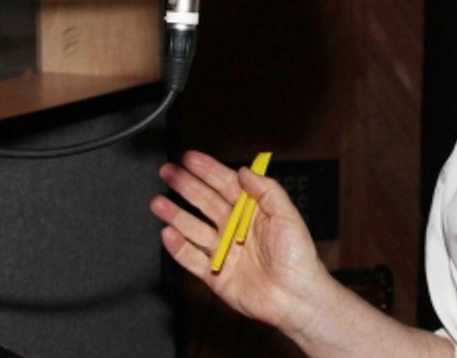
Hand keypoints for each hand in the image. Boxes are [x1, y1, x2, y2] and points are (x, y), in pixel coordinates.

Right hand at [150, 150, 334, 335]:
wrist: (296, 297)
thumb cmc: (298, 257)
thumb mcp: (287, 215)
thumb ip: (266, 190)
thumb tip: (244, 170)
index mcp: (251, 211)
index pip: (225, 185)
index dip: (207, 171)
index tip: (189, 158)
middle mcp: (234, 227)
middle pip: (204, 202)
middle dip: (185, 186)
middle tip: (167, 172)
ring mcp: (222, 250)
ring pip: (193, 228)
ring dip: (175, 214)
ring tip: (158, 202)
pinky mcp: (214, 274)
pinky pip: (191, 258)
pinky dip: (178, 247)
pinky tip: (168, 233)